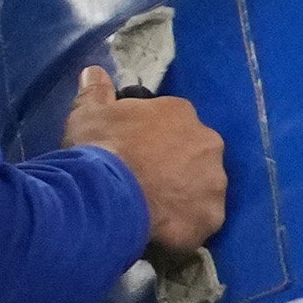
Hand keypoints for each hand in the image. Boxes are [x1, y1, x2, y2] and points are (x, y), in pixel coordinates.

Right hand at [67, 64, 226, 257]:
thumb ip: (96, 92)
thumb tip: (94, 71)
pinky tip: (163, 231)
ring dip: (185, 198)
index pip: (175, 124)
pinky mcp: (211, 217)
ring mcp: (214, 181)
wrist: (105, 193)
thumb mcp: (88, 114)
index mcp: (181, 113)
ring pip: (203, 190)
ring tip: (155, 211)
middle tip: (149, 183)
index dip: (156, 142)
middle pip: (196, 156)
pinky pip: (200, 222)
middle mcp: (208, 142)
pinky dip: (185, 227)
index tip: (139, 155)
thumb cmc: (98, 148)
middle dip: (177, 168)